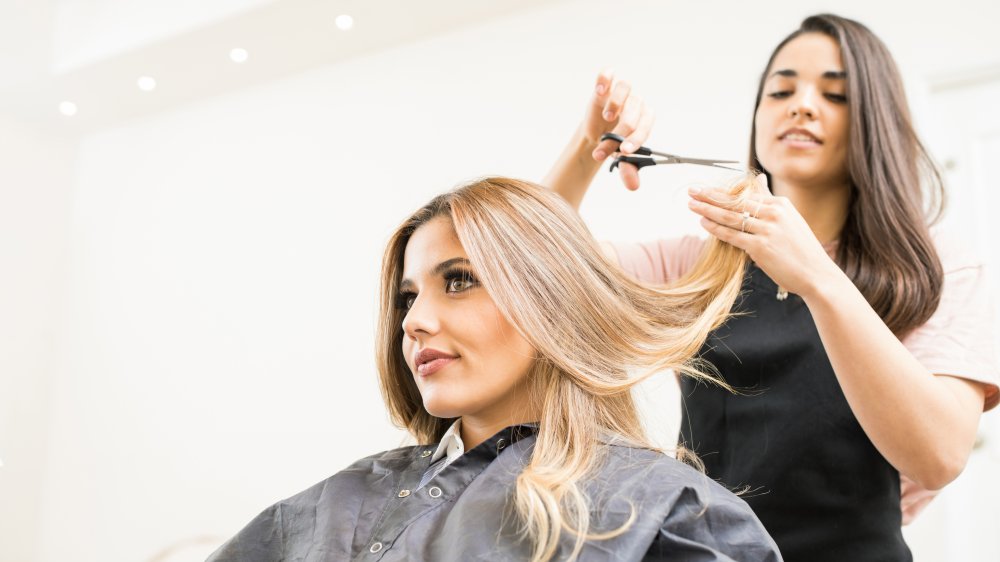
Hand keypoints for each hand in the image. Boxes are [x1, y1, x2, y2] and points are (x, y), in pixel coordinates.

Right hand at [582, 70, 654, 190]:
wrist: (597, 130)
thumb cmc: (615, 141)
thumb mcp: (620, 157)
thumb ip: (628, 170)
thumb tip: (633, 187)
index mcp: (645, 119)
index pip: (645, 126)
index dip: (635, 139)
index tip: (623, 152)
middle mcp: (635, 102)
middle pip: (632, 114)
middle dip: (616, 135)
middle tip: (602, 149)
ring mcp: (621, 92)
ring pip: (625, 88)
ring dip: (616, 103)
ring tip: (606, 118)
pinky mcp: (605, 84)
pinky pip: (608, 74)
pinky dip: (604, 80)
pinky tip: (599, 92)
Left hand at [686, 175, 842, 298]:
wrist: (817, 274)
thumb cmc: (801, 249)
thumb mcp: (789, 219)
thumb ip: (770, 201)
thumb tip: (759, 180)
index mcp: (781, 204)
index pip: (745, 194)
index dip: (722, 192)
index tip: (705, 189)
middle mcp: (774, 213)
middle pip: (734, 201)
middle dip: (709, 195)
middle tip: (691, 190)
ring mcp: (768, 230)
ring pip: (730, 217)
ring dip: (707, 210)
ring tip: (691, 205)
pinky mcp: (761, 247)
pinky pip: (732, 235)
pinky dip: (716, 229)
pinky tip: (703, 223)